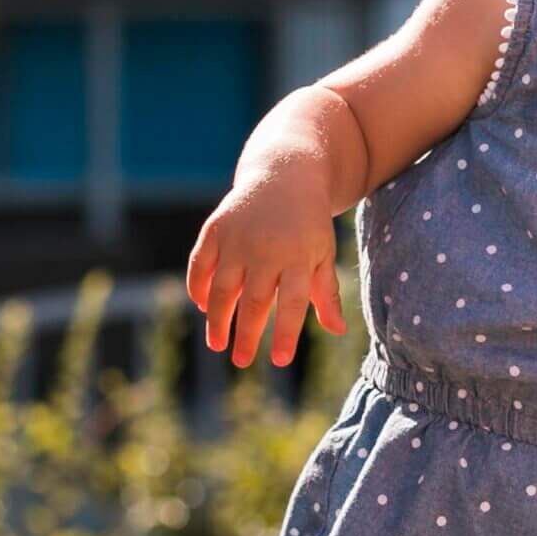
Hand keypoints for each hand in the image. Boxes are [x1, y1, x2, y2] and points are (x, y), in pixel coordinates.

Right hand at [184, 175, 347, 368]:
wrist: (285, 174)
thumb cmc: (308, 224)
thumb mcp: (323, 253)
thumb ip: (326, 291)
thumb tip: (338, 330)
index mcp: (299, 256)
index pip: (292, 303)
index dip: (285, 333)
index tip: (279, 361)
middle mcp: (267, 248)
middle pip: (255, 299)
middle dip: (247, 334)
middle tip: (242, 361)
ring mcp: (238, 237)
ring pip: (224, 286)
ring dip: (217, 318)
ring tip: (217, 344)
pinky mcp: (216, 227)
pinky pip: (201, 263)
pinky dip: (198, 285)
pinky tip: (202, 305)